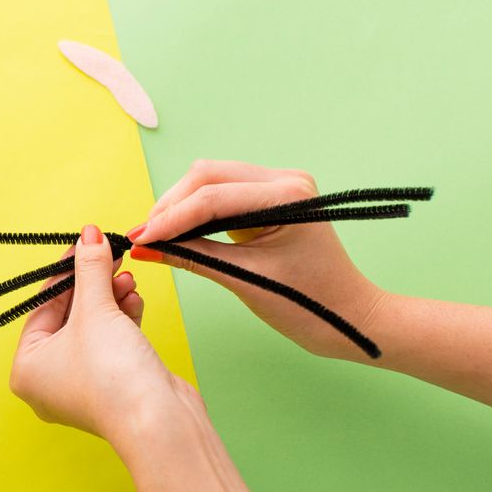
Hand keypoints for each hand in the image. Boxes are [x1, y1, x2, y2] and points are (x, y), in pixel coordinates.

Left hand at [10, 224, 200, 441]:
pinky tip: (134, 299)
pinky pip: (111, 342)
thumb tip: (89, 234)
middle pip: (68, 315)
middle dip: (93, 283)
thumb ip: (90, 268)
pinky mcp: (112, 385)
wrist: (159, 421)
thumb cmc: (113, 375)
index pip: (42, 306)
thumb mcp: (96, 310)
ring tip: (127, 277)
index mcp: (26, 368)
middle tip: (109, 253)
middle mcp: (48, 380)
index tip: (84, 243)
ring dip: (111, 298)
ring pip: (93, 327)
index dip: (66, 270)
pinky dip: (122, 319)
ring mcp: (81, 384)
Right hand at [127, 160, 386, 360]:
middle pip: (207, 176)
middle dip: (171, 206)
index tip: (139, 238)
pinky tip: (178, 231)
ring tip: (155, 236)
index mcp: (287, 196)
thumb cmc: (311, 304)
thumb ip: (193, 257)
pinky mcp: (270, 197)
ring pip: (210, 180)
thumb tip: (146, 248)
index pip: (212, 198)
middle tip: (143, 237)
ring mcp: (279, 185)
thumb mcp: (245, 280)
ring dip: (180, 206)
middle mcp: (285, 179)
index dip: (170, 218)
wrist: (351, 316)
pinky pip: (222, 193)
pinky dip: (196, 211)